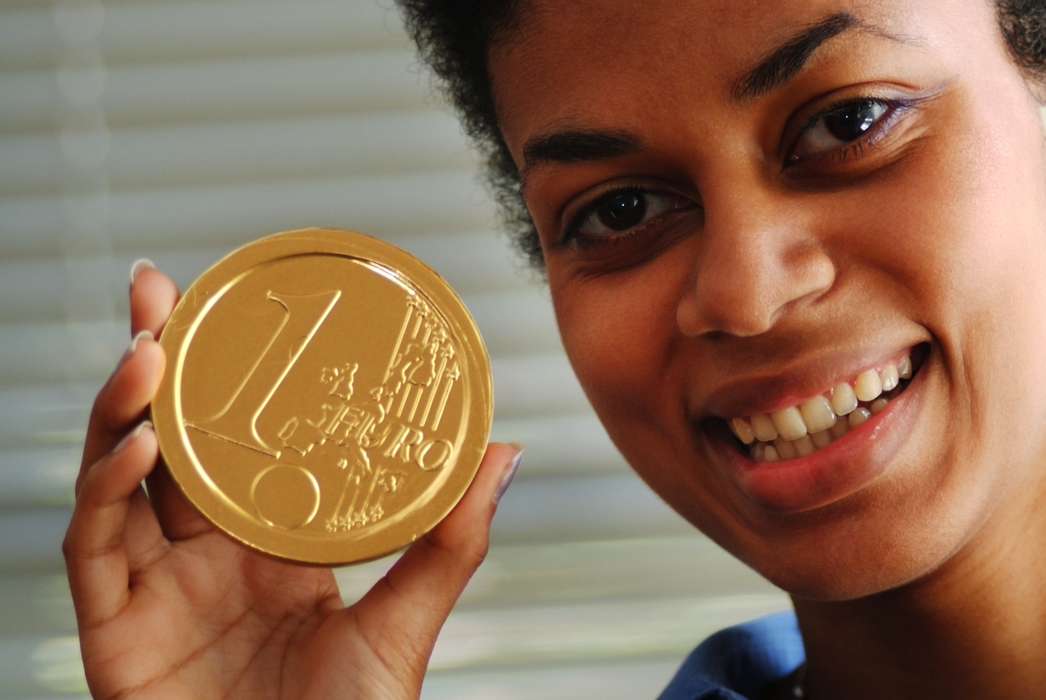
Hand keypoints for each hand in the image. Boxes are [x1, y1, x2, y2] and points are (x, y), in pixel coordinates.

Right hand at [63, 262, 521, 698]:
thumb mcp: (404, 625)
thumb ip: (448, 544)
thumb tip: (504, 453)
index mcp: (272, 542)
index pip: (238, 439)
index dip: (228, 375)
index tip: (235, 305)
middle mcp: (207, 553)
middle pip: (169, 437)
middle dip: (156, 361)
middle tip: (159, 289)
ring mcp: (155, 588)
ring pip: (118, 477)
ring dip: (124, 408)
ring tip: (149, 348)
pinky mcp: (113, 631)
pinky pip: (94, 549)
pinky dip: (107, 492)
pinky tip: (144, 445)